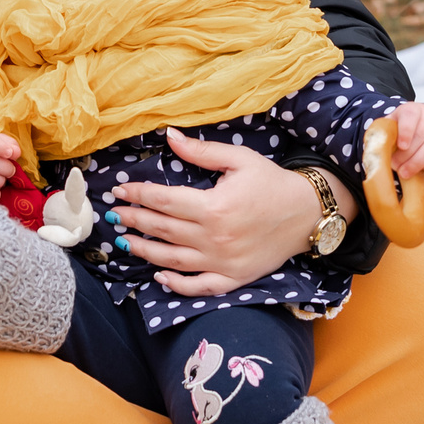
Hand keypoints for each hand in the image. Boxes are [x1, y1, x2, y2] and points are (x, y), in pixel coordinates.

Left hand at [109, 129, 354, 297]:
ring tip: (125, 242)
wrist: (308, 214)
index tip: (119, 190)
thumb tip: (168, 136)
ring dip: (144, 252)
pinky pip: (198, 287)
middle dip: (134, 220)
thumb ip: (201, 151)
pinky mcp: (233, 278)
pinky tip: (159, 278)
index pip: (163, 201)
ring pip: (172, 261)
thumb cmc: (272, 183)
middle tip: (114, 214)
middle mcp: (214, 238)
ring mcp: (222, 262)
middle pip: (162, 230)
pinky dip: (176, 286)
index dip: (137, 195)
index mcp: (213, 207)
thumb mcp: (239, 159)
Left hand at [389, 102, 423, 177]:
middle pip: (421, 136)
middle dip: (407, 155)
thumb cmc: (401, 130)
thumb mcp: (390, 127)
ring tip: (405, 172)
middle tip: (396, 166)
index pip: (411, 116)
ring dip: (418, 163)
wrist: (420, 127)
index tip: (401, 146)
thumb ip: (383, 135)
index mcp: (412, 110)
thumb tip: (375, 149)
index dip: (406, 131)